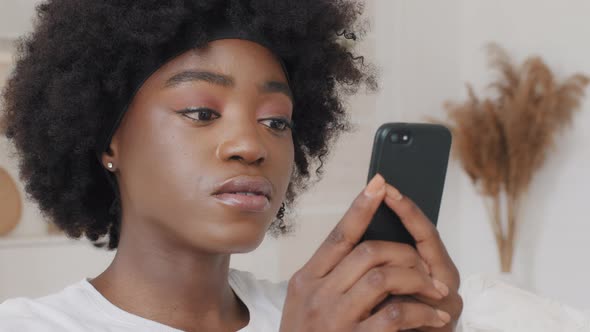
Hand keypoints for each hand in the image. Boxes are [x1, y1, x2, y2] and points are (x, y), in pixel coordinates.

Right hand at [280, 174, 460, 331]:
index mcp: (305, 280)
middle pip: (368, 251)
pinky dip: (421, 312)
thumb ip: (331, 277)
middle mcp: (316, 294)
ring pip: (383, 275)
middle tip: (426, 266)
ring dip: (417, 279)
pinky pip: (395, 314)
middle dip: (406, 253)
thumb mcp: (307, 305)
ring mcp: (334, 317)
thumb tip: (369, 249)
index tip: (380, 184)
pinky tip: (433, 317)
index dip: (361, 207)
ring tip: (435, 292)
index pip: (338, 236)